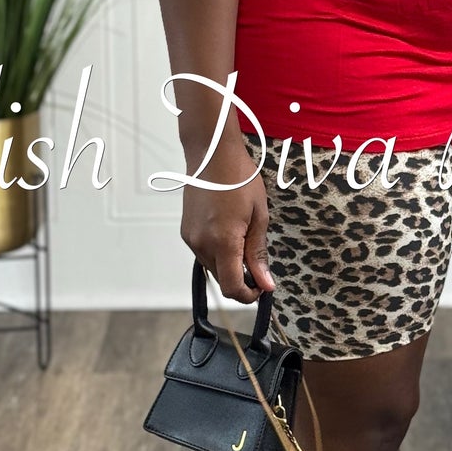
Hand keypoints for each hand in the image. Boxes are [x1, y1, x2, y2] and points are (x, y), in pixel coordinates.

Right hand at [179, 133, 275, 303]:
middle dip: (241, 278)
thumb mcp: (259, 215)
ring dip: (229, 264)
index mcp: (223, 241)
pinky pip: (204, 253)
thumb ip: (258, 253)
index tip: (261, 289)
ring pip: (213, 268)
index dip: (248, 295)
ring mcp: (191, 238)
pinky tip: (229, 231)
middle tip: (258, 261)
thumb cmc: (239, 178)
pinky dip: (218, 252)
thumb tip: (265, 284)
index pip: (232, 287)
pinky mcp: (186, 232)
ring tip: (243, 237)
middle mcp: (202, 244)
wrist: (211, 154)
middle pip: (222, 280)